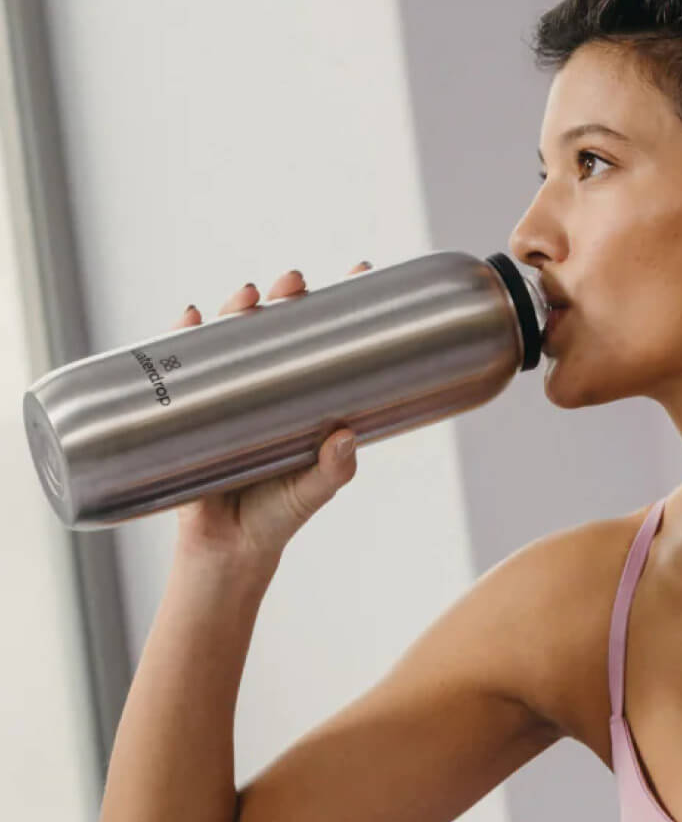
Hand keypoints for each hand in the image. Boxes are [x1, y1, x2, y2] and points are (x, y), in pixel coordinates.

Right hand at [173, 262, 372, 564]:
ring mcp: (229, 394)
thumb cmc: (277, 517)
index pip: (326, 342)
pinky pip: (182, 364)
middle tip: (294, 284)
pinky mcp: (190, 407)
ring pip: (232, 337)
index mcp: (305, 400)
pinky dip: (182, 336)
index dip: (341, 306)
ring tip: (247, 295)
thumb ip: (333, 469)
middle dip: (285, 298)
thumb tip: (345, 437)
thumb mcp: (313, 491)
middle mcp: (268, 389)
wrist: (226, 550)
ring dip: (237, 308)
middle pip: (278, 328)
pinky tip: (189, 318)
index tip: (360, 271)